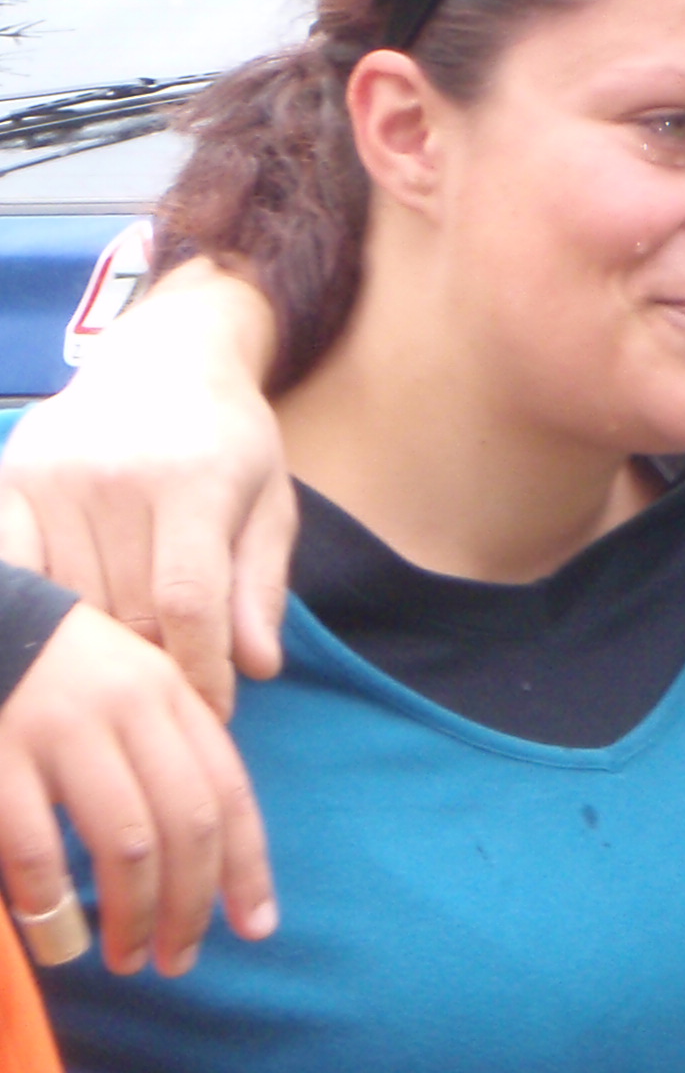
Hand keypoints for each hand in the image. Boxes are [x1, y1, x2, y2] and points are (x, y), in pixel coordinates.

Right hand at [0, 263, 292, 721]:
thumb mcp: (270, 504)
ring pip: (67, 601)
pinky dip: (40, 612)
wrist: (164, 359)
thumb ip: (261, 585)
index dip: (199, 669)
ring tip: (124, 677)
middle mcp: (112, 476)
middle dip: (152, 666)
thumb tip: (256, 667)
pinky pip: (13, 571)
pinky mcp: (5, 480)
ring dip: (97, 648)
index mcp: (190, 479)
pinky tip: (65, 638)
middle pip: (122, 610)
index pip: (186, 600)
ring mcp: (49, 476)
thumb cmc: (230, 442)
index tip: (214, 712)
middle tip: (172, 701)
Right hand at [0, 605, 270, 973]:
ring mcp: (59, 728)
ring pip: (125, 842)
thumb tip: (209, 851)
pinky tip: (59, 937)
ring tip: (127, 959)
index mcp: (168, 695)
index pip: (228, 792)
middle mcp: (127, 708)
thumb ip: (168, 750)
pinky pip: (33, 846)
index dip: (248, 866)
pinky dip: (50, 901)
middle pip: (187, 824)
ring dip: (133, 913)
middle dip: (191, 903)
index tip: (256, 927)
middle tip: (179, 961)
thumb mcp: (125, 689)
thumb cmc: (51, 671)